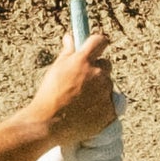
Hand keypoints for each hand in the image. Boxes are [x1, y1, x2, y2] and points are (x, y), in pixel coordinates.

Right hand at [29, 28, 117, 148]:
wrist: (48, 124)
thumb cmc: (49, 95)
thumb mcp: (56, 69)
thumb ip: (67, 52)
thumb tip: (70, 37)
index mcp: (83, 60)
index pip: (100, 41)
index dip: (98, 43)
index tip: (96, 47)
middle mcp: (97, 74)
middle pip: (106, 65)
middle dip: (97, 70)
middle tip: (83, 82)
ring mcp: (105, 92)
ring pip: (107, 86)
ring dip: (99, 90)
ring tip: (81, 102)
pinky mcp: (111, 110)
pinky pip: (111, 104)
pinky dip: (102, 107)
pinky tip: (87, 112)